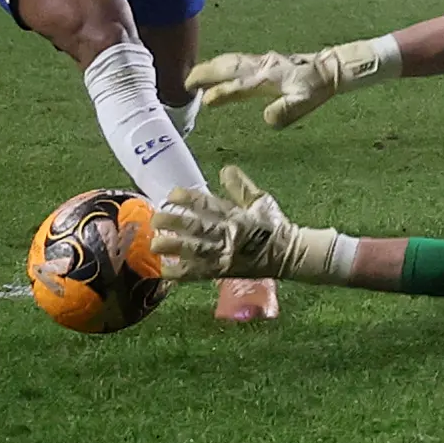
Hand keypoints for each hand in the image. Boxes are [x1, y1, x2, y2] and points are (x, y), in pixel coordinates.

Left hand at [148, 165, 317, 281]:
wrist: (288, 256)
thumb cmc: (273, 226)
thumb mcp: (261, 201)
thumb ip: (241, 187)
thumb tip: (225, 169)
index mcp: (238, 216)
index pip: (209, 205)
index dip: (189, 199)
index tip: (172, 194)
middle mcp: (229, 235)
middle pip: (198, 229)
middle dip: (175, 223)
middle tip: (156, 218)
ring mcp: (225, 256)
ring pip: (196, 251)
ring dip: (174, 247)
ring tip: (154, 243)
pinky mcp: (223, 272)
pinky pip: (199, 273)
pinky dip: (181, 273)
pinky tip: (164, 269)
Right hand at [187, 45, 376, 129]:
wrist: (328, 69)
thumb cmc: (315, 87)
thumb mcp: (304, 102)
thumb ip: (286, 110)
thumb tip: (266, 118)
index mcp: (268, 77)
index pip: (240, 86)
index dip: (222, 93)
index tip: (206, 102)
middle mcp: (261, 67)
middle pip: (228, 66)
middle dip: (206, 73)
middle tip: (187, 83)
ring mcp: (261, 62)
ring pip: (231, 61)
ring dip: (211, 67)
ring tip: (194, 76)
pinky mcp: (263, 62)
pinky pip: (237, 61)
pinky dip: (222, 64)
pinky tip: (218, 70)